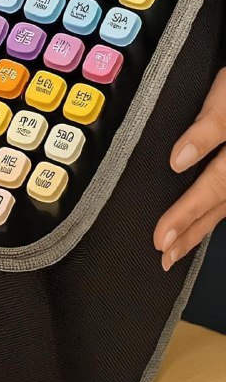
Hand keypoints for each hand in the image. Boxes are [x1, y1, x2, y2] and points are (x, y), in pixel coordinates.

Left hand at [155, 68, 225, 269]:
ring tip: (176, 250)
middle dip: (192, 232)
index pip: (215, 186)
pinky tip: (200, 223)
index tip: (161, 235)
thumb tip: (179, 161)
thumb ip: (210, 125)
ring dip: (203, 228)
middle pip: (223, 204)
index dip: (188, 213)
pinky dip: (216, 212)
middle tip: (163, 257)